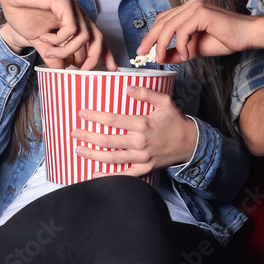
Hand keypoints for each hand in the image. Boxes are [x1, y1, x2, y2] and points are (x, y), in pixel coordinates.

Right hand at [0, 6, 115, 70]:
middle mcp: (77, 13)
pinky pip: (71, 28)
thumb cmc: (22, 12)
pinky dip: (59, 39)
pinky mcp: (64, 2)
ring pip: (84, 36)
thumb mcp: (39, 40)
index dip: (105, 53)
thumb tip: (61, 69)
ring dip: (68, 51)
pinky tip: (45, 37)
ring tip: (50, 52)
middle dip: (94, 58)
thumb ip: (51, 54)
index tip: (111, 69)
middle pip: (97, 37)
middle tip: (83, 71)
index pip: (96, 38)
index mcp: (74, 20)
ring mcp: (72, 7)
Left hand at [71, 86, 196, 175]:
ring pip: (112, 158)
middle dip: (88, 136)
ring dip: (93, 155)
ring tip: (78, 149)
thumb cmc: (175, 121)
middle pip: (108, 140)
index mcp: (143, 124)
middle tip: (74, 133)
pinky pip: (124, 175)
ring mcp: (142, 158)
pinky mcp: (145, 169)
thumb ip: (146, 93)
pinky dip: (108, 176)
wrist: (190, 143)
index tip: (82, 113)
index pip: (113, 120)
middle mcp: (140, 142)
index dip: (95, 116)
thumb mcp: (164, 102)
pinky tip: (94, 173)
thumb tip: (127, 87)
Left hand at [137, 0, 252, 63]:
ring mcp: (196, 6)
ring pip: (169, 26)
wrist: (247, 36)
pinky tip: (185, 55)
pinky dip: (180, 45)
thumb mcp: (195, 49)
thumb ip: (178, 52)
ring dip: (162, 44)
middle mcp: (190, 4)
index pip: (163, 20)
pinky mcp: (202, 13)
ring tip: (161, 59)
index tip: (143, 50)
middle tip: (142, 54)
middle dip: (150, 39)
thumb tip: (161, 58)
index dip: (151, 35)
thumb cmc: (225, 39)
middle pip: (162, 21)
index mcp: (188, 9)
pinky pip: (182, 30)